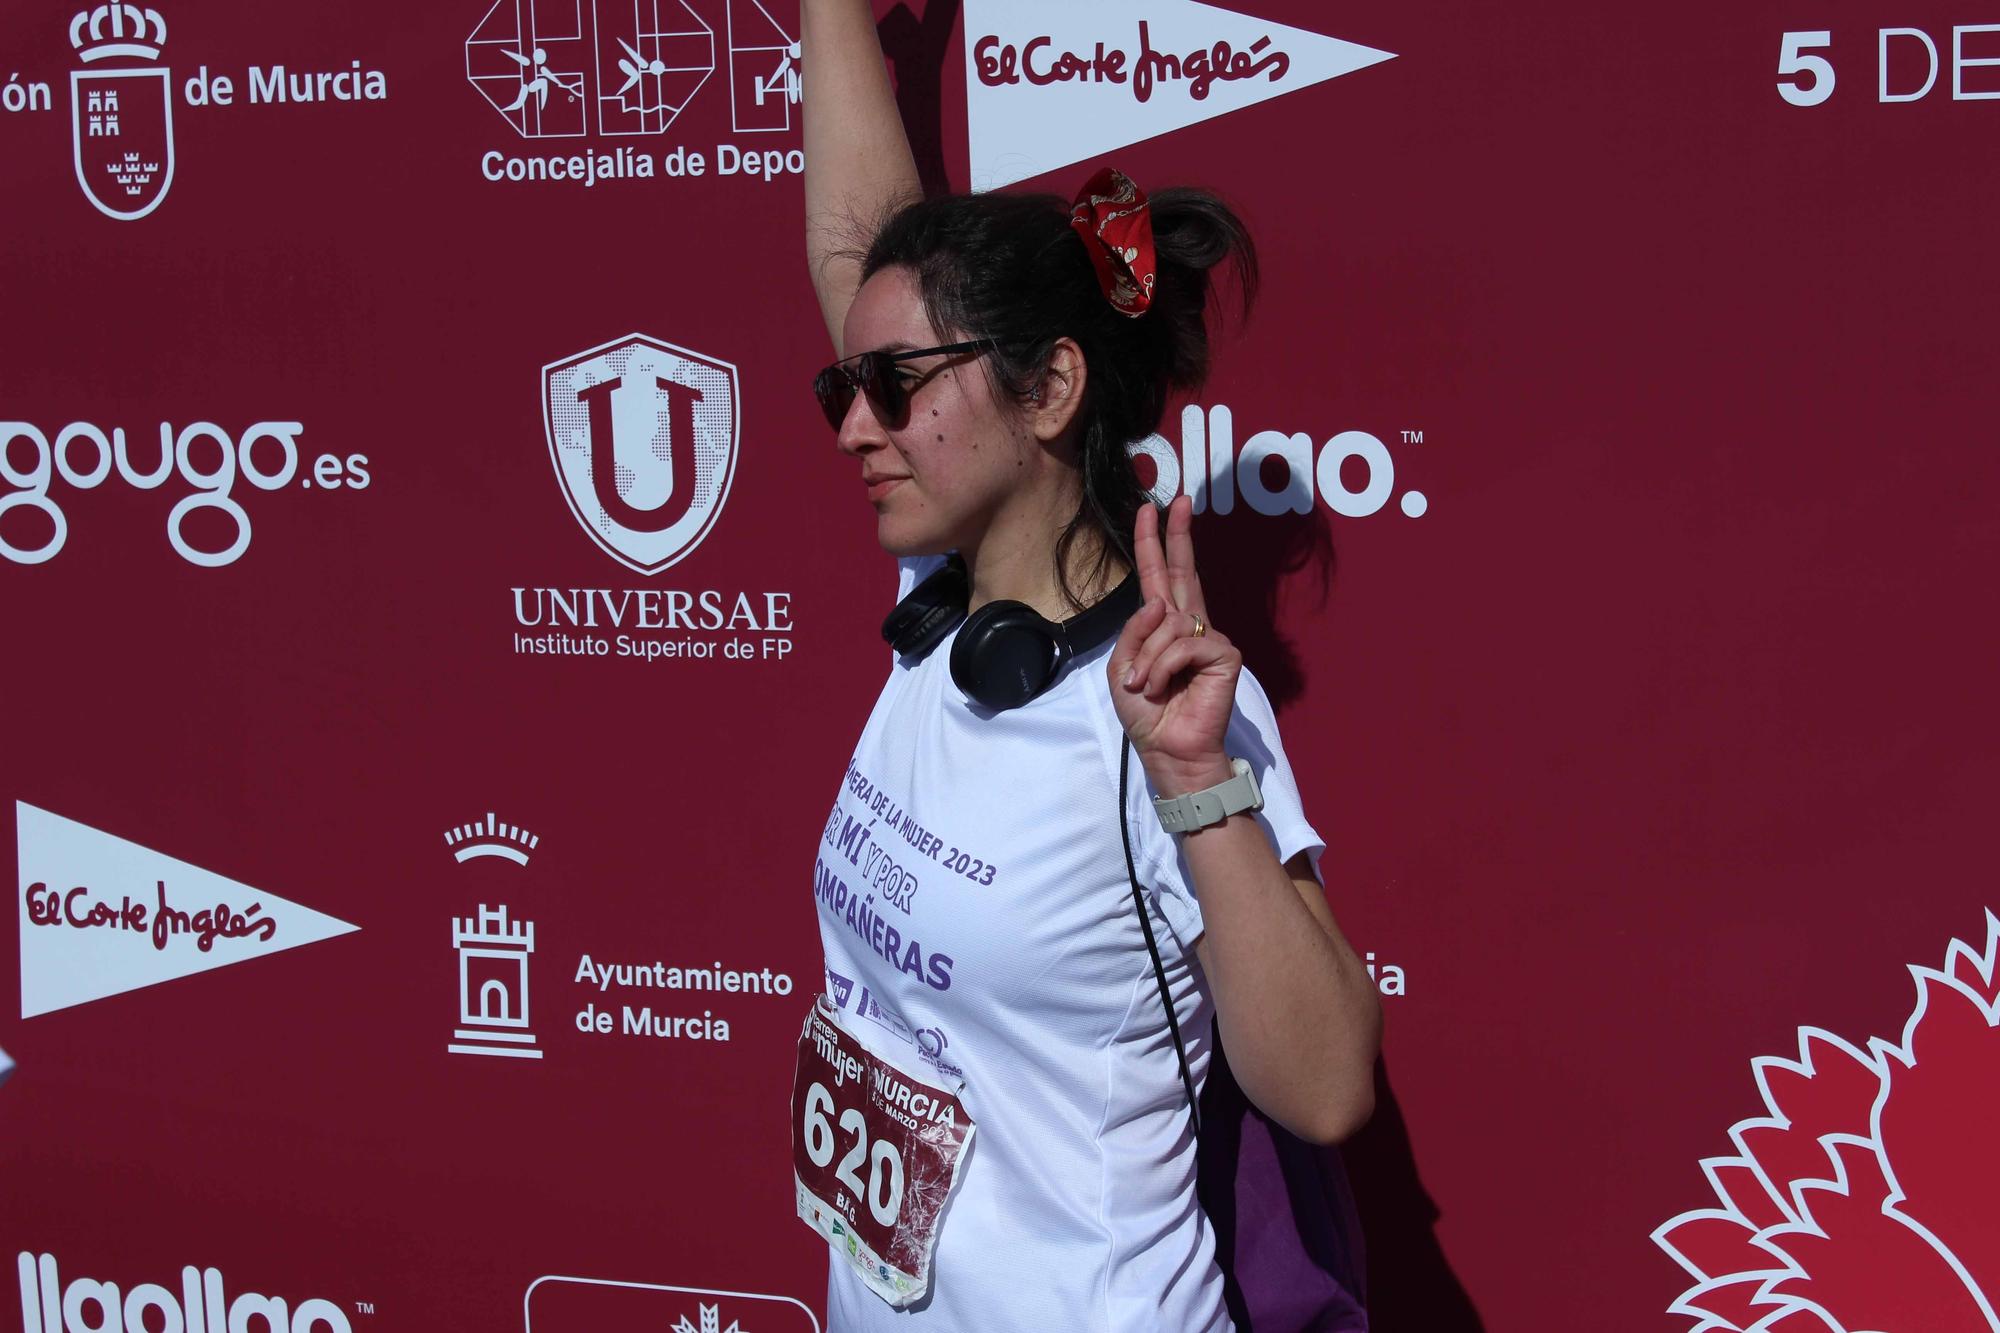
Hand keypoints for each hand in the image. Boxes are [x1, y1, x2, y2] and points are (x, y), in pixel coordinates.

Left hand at [1107, 494, 1241, 795]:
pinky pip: (1184, 645)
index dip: (1154, 544)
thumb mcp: (1123, 669)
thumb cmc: (1147, 714)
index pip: (1160, 577)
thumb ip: (1135, 631)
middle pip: (1183, 571)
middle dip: (1177, 535)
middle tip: (1177, 500)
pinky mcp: (1225, 655)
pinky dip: (1165, 667)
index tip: (1151, 510)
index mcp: (1164, 627)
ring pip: (1169, 623)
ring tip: (1147, 687)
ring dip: (1148, 658)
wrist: (1168, 751)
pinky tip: (1165, 688)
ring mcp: (1210, 638)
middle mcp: (1189, 626)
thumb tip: (1159, 603)